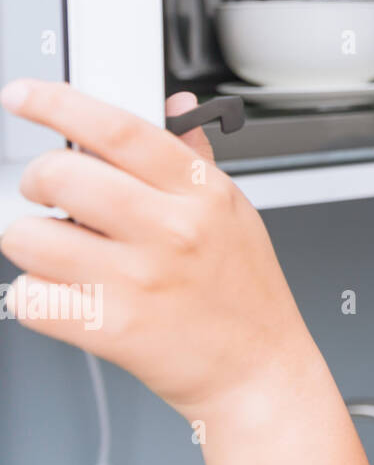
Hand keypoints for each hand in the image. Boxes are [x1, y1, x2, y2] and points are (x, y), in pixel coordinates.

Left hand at [0, 80, 317, 423]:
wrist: (258, 369)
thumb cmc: (246, 292)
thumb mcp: (233, 213)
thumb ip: (196, 158)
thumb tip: (177, 106)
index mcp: (200, 193)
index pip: (119, 129)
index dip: (59, 103)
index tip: (24, 96)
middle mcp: (171, 229)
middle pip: (62, 176)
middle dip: (39, 182)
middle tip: (52, 196)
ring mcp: (139, 279)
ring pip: (30, 238)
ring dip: (32, 244)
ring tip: (64, 254)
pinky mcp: (112, 328)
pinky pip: (29, 298)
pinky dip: (35, 297)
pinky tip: (68, 296)